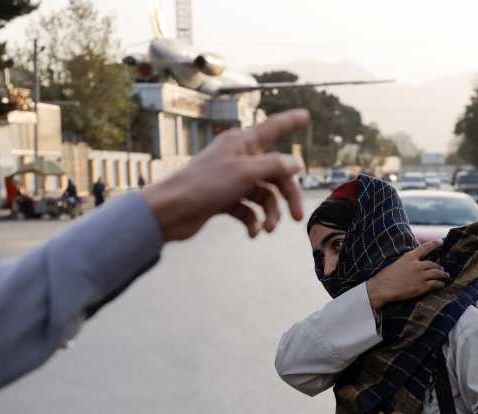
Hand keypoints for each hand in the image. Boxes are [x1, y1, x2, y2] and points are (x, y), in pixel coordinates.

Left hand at [141, 109, 309, 240]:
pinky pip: (248, 210)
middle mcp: (239, 159)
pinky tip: (253, 233)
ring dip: (269, 213)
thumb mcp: (245, 173)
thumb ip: (274, 166)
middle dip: (287, 196)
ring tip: (268, 230)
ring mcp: (232, 180)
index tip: (306, 116)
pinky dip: (253, 222)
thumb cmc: (204, 185)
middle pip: (275, 173)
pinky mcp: (224, 200)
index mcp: (242, 143)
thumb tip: (296, 163)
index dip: (290, 122)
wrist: (171, 211)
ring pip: (263, 195)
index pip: (273, 128)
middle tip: (296, 217)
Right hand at [366, 241, 448, 310]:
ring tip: (445, 276)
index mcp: (409, 257)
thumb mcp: (396, 264)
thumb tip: (413, 265)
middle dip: (439, 266)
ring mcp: (420, 276)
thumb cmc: (385, 277)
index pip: (425, 248)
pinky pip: (435, 284)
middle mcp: (417, 265)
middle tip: (442, 268)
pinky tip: (441, 284)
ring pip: (437, 273)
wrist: (382, 288)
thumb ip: (407, 263)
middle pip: (433, 264)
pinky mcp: (421, 287)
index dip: (434, 244)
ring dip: (442, 274)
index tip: (441, 242)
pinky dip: (440, 284)